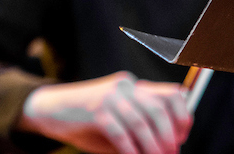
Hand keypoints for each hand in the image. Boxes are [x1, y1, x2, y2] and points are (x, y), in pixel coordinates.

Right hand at [17, 72, 191, 153]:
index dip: (182, 117)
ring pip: (141, 123)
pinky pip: (120, 133)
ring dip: (152, 147)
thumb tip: (171, 145)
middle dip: (168, 135)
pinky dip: (130, 150)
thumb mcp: (118, 115)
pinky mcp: (94, 111)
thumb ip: (142, 123)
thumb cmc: (88, 119)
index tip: (182, 137)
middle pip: (158, 108)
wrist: (50, 109)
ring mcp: (107, 97)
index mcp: (132, 86)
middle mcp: (123, 86)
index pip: (171, 94)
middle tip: (170, 153)